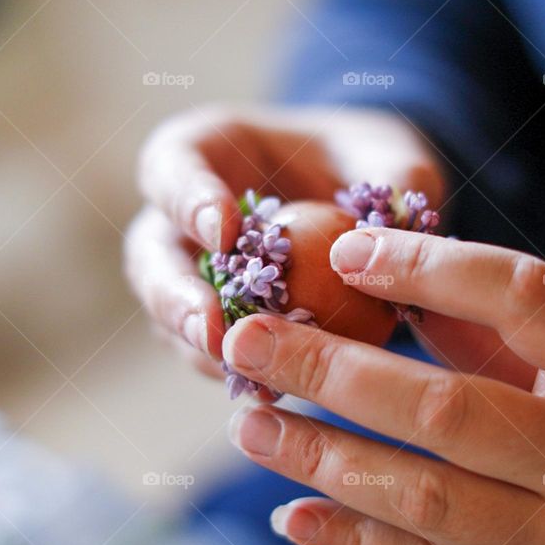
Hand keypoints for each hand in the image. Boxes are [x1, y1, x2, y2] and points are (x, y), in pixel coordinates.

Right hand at [124, 105, 443, 367]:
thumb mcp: (389, 156)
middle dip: (175, 296)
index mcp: (208, 152)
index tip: (223, 232)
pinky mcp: (219, 326)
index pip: (171, 166)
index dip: (185, 198)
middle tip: (212, 329)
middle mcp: (186, 219)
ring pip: (171, 317)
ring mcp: (195, 277)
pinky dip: (240, 372)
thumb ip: (393, 178)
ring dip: (202, 349)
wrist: (368, 206)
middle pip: (151, 256)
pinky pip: (215, 354)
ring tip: (244, 376)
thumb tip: (393, 224)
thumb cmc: (367, 162)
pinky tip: (274, 393)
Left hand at [221, 229, 544, 544]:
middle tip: (250, 339)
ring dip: (322, 457)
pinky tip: (289, 511)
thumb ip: (497, 324)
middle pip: (448, 410)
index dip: (429, 266)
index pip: (526, 299)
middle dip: (334, 371)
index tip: (346, 250)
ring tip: (250, 420)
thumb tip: (379, 275)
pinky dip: (351, 540)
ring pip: (425, 498)